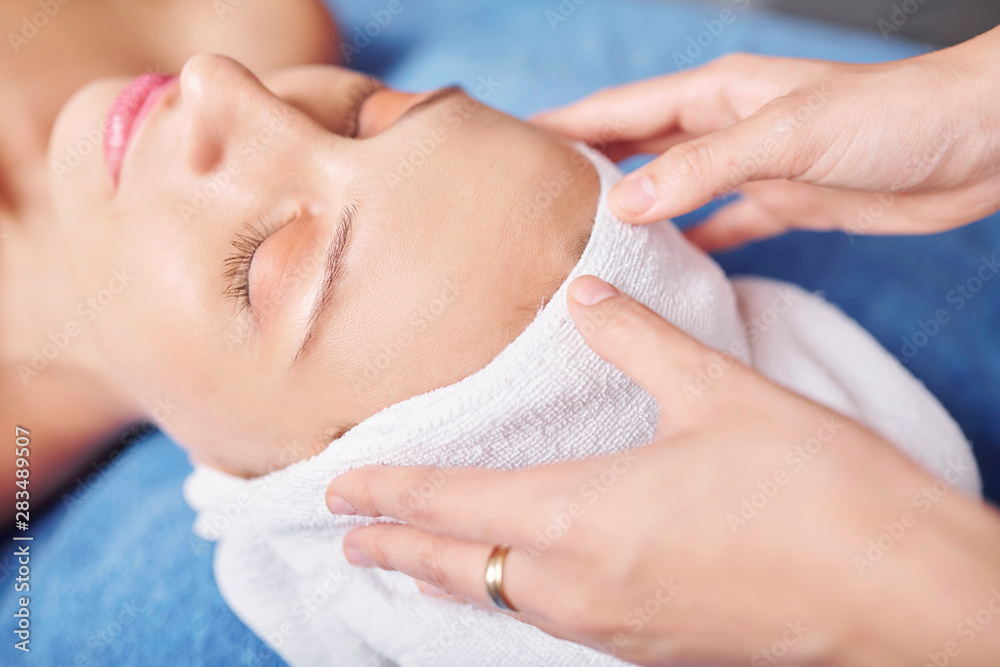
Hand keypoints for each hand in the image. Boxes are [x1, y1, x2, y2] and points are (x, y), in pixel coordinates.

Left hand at [327, 276, 999, 665]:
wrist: (906, 595)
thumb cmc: (818, 492)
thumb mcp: (721, 393)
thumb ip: (637, 339)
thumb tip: (585, 291)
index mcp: (584, 518)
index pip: (452, 505)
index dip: (388, 494)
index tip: (336, 488)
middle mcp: (583, 585)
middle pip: (459, 567)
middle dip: (397, 547)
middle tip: (349, 534)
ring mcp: (617, 627)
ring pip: (501, 602)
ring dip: (449, 575)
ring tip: (414, 559)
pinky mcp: (656, 647)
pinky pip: (553, 623)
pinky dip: (510, 599)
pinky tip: (519, 586)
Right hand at [533, 28, 999, 250]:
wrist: (978, 145)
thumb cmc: (891, 118)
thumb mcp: (785, 136)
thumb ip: (701, 168)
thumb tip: (624, 205)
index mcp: (716, 97)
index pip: (617, 109)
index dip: (562, 125)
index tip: (509, 145)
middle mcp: (726, 130)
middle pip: (635, 149)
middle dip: (584, 170)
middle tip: (533, 205)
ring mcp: (753, 170)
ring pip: (672, 193)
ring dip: (631, 214)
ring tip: (582, 244)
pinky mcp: (785, 206)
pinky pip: (722, 228)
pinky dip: (691, 246)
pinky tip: (666, 269)